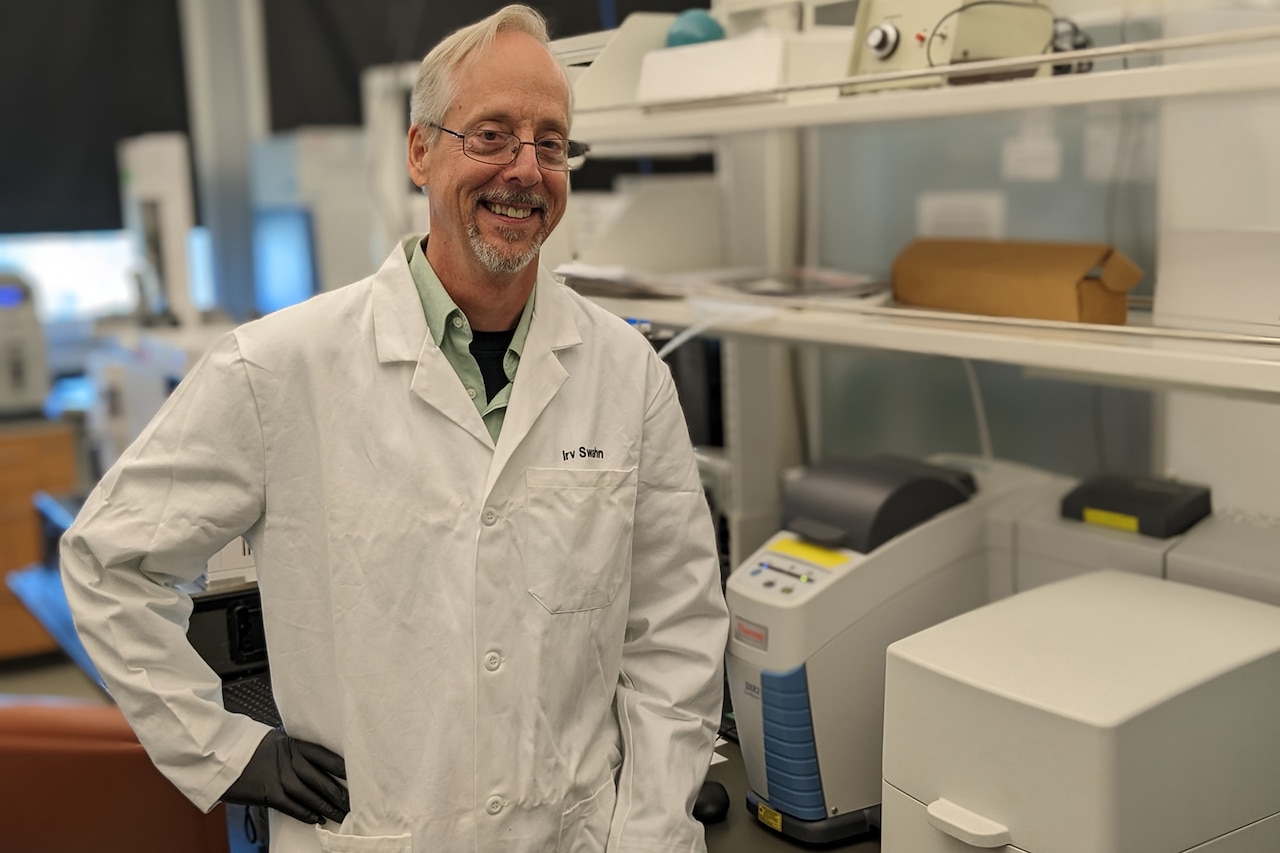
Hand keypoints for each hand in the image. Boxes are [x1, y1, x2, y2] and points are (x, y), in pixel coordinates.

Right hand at [222, 729, 349, 824]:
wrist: (220, 753)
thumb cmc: (249, 748)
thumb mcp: (275, 741)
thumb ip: (294, 750)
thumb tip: (315, 762)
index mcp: (293, 743)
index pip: (324, 755)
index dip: (341, 767)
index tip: (357, 776)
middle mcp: (288, 759)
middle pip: (319, 777)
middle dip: (338, 791)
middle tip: (353, 802)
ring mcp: (277, 776)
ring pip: (308, 794)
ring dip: (325, 806)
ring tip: (339, 814)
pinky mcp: (266, 792)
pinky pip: (289, 806)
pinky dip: (304, 813)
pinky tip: (316, 819)